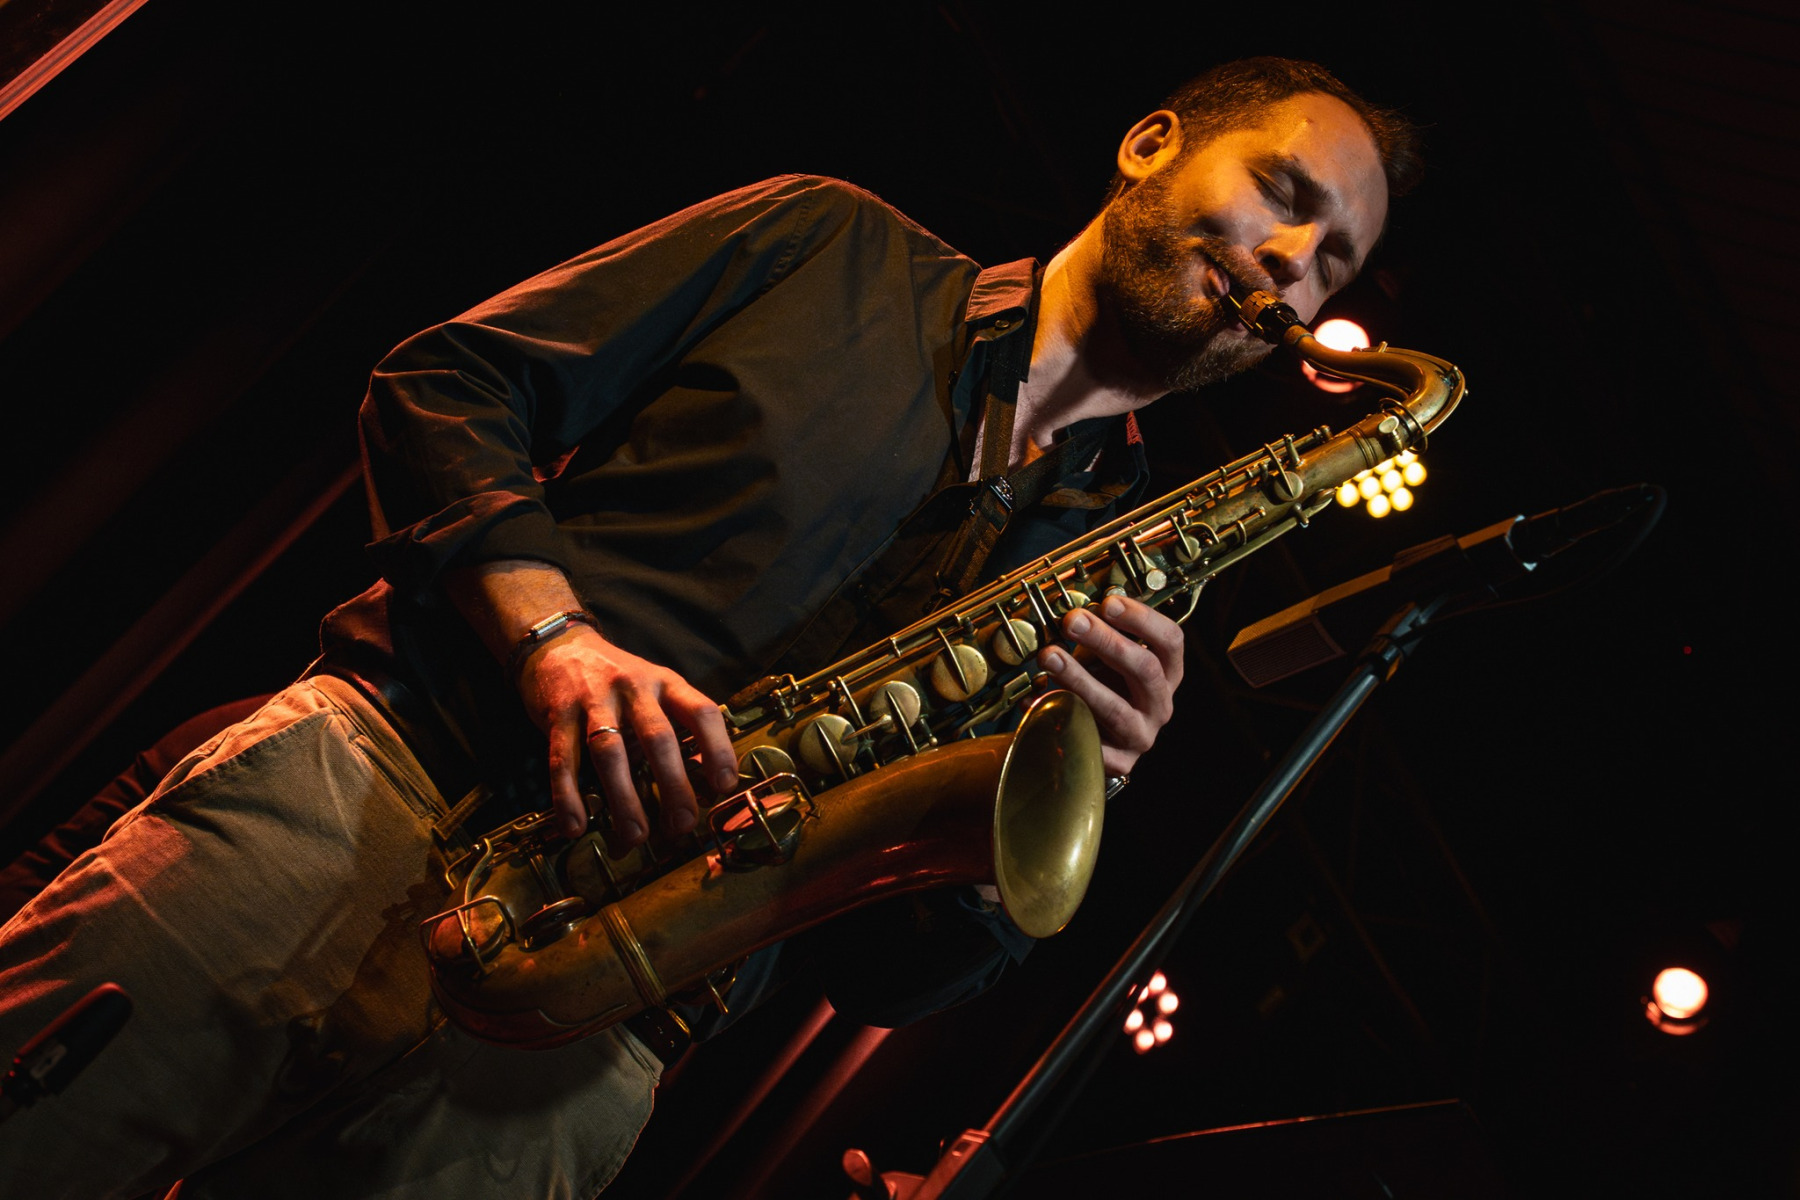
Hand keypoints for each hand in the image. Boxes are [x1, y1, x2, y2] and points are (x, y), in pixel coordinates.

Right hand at [516, 627, 738, 844]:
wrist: (559, 647)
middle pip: (658, 738)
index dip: (718, 749)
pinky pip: (563, 760)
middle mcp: (634, 688)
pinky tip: (575, 827)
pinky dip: (568, 796)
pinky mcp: (558, 713)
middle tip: (683, 824)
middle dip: (673, 785)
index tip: (724, 786)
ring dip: (623, 798)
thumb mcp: (656, 691)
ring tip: (634, 836)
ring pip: (610, 753)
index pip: (702, 712)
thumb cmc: (618, 681)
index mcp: (667, 683)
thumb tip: (704, 783)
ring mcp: (594, 699)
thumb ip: (677, 727)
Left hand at [1039, 595, 1183, 777]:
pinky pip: (1089, 740)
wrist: (1088, 739)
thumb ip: (1098, 635)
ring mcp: (1141, 736)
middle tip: (1072, 621)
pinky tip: (1035, 700)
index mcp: (1166, 673)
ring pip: (1116, 708)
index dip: (1143, 619)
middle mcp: (1160, 705)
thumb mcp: (1103, 658)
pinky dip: (1060, 719)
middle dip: (1106, 642)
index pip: (1171, 641)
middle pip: (1145, 670)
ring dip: (1080, 678)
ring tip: (1049, 656)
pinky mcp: (1118, 762)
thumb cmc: (1099, 688)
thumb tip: (1075, 608)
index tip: (1109, 601)